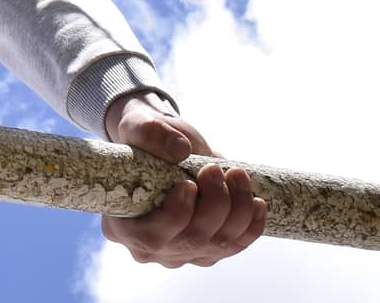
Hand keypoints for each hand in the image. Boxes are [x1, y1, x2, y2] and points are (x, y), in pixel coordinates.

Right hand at [100, 94, 266, 268]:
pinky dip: (251, 226)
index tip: (188, 183)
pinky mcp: (206, 249)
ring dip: (237, 210)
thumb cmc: (143, 140)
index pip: (152, 237)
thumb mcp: (138, 127)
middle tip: (214, 169)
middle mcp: (151, 249)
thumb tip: (181, 148)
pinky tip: (258, 203)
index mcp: (121, 226)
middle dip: (214, 204)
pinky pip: (234, 246)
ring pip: (218, 244)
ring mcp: (181, 252)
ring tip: (237, 175)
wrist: (160, 147)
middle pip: (191, 241)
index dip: (176, 215)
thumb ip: (152, 134)